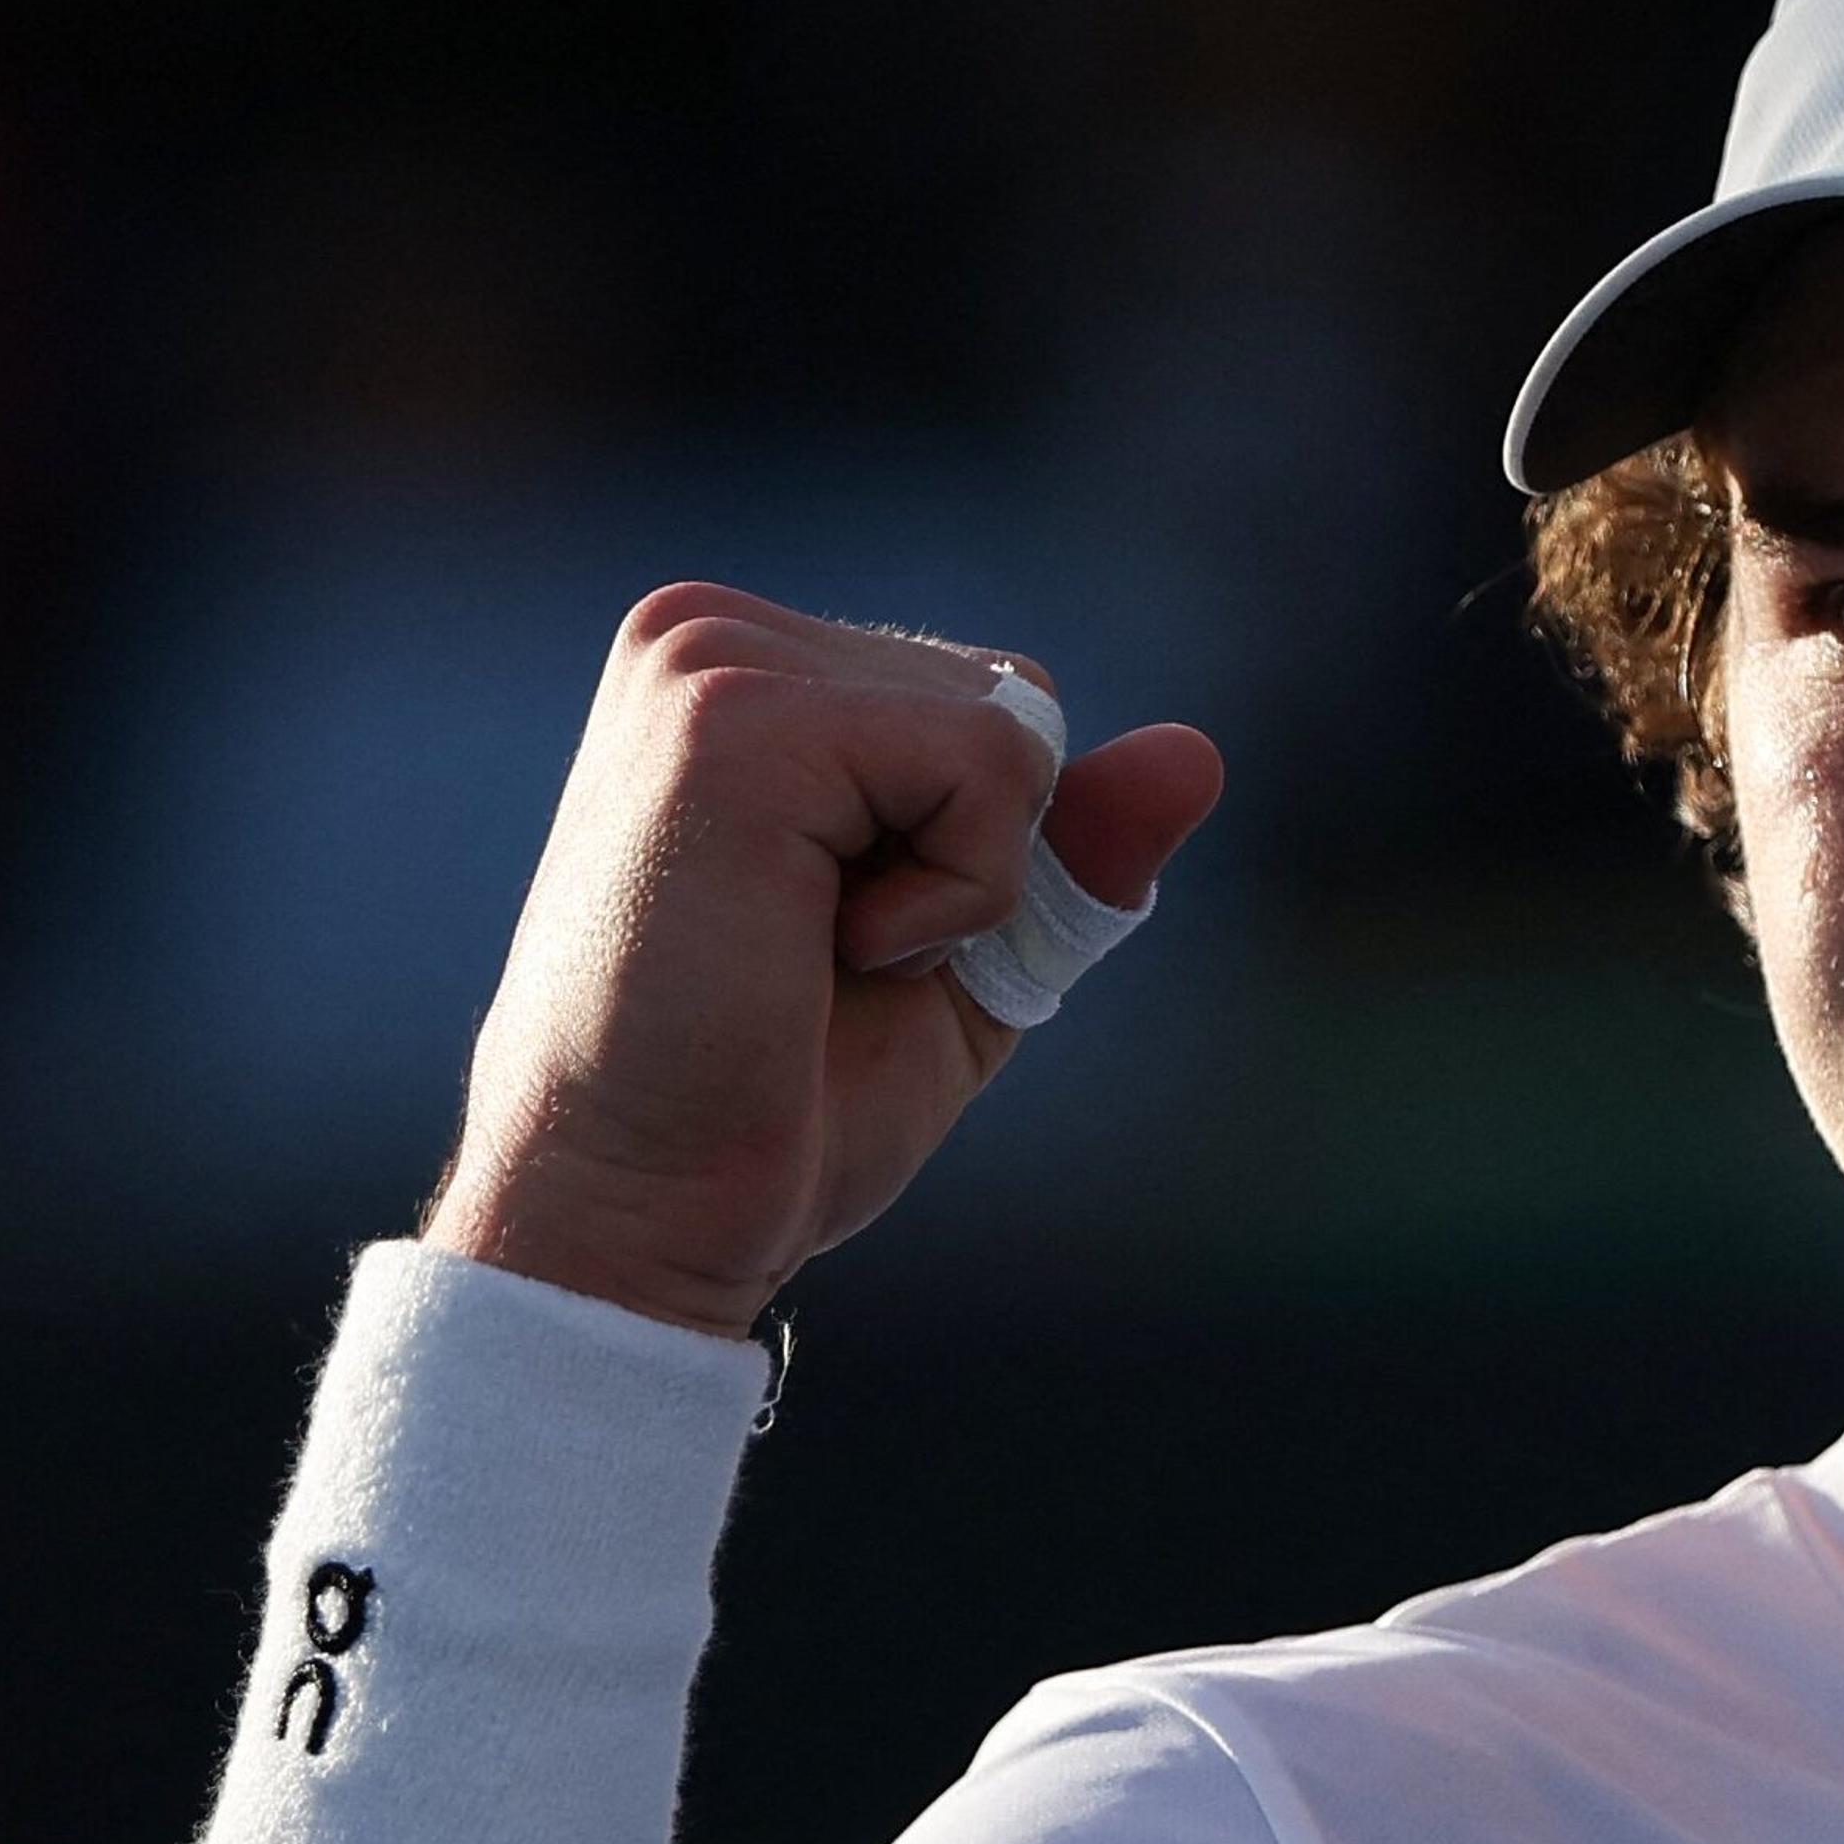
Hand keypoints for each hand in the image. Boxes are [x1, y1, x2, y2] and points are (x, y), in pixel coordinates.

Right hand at [421, 582, 1225, 1336]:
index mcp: (740, 668)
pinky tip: (811, 943)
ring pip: (1011, 730)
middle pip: (1015, 701)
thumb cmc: (780, 1102)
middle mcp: (709, 633)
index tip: (833, 944)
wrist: (643, 1211)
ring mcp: (708, 661)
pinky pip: (987, 765)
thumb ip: (1072, 846)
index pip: (993, 704)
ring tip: (801, 949)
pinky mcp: (731, 717)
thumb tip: (1200, 751)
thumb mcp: (972, 952)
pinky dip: (951, 892)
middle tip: (815, 959)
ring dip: (961, 882)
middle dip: (978, 859)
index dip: (981, 856)